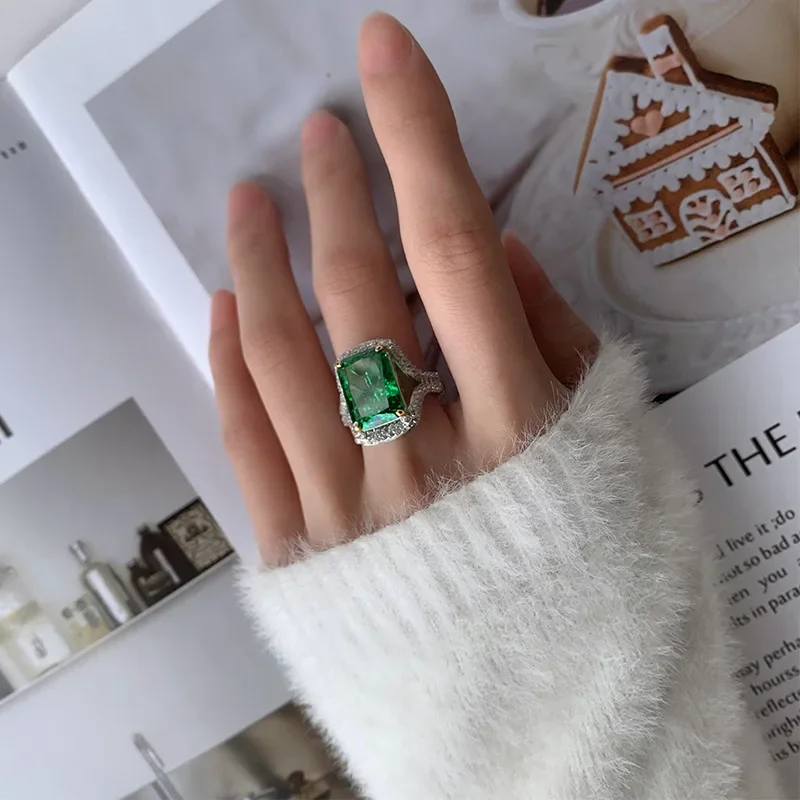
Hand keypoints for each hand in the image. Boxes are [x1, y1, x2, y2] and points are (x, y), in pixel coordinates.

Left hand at [209, 13, 597, 563]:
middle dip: (335, 193)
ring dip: (258, 264)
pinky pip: (249, 443)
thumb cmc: (599, 584)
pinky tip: (227, 310)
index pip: (451, 245)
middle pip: (359, 290)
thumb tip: (491, 253)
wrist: (548, 722)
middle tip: (320, 135)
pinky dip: (232, 366)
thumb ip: (554, 343)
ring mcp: (350, 510)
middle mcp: (423, 457)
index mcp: (516, 424)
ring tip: (248, 202)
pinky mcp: (302, 556)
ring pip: (283, 358)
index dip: (418, 136)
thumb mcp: (615, 451)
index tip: (384, 54)